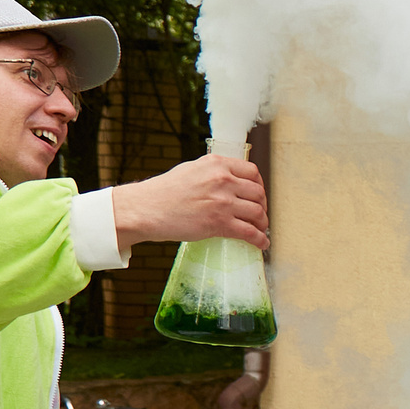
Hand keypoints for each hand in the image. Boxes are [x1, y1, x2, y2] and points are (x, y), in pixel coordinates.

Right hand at [110, 153, 269, 248]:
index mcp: (216, 164)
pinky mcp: (220, 223)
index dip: (259, 185)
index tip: (258, 194)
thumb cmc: (164, 192)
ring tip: (260, 229)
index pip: (252, 172)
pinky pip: (250, 232)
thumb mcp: (191, 170)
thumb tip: (228, 179)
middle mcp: (222, 180)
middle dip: (263, 206)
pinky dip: (260, 240)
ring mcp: (222, 202)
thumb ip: (212, 172)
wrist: (146, 209)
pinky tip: (261, 244)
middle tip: (259, 214)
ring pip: (257, 213)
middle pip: (258, 193)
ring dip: (263, 223)